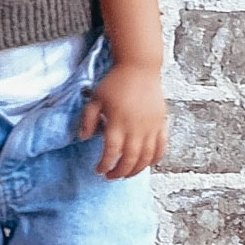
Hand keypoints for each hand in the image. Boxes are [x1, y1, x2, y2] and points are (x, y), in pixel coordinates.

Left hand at [78, 63, 167, 180]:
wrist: (139, 68)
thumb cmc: (116, 82)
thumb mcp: (95, 99)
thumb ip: (87, 119)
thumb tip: (82, 138)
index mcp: (118, 122)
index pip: (111, 152)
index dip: (104, 165)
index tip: (98, 170)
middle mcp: (136, 128)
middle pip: (130, 159)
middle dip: (119, 172)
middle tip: (111, 176)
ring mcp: (151, 127)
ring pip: (146, 158)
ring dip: (136, 170)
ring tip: (126, 174)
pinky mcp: (162, 124)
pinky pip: (162, 147)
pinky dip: (155, 159)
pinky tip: (147, 163)